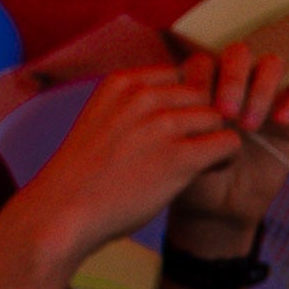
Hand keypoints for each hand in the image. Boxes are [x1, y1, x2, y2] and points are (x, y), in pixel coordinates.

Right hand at [11, 60, 265, 268]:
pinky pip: (228, 143)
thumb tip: (179, 104)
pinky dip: (225, 158)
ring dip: (214, 139)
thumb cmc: (82, 174)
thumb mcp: (102, 119)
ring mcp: (162, 125)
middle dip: (201, 120)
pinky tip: (208, 170)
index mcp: (122, 83)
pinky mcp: (179, 156)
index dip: (183, 103)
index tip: (172, 128)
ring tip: (199, 162)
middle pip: (202, 96)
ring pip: (217, 118)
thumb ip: (135, 106)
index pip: (179, 76)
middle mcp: (143, 97)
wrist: (61, 212)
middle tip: (191, 147)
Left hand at [160, 49, 288, 240]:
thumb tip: (203, 113)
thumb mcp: (179, 155)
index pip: (204, 61)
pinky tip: (282, 121)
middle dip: (233, 79)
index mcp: (202, 88)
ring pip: (272, 64)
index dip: (201, 79)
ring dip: (262, 89)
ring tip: (250, 125)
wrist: (218, 210)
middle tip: (226, 114)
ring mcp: (265, 99)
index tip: (195, 110)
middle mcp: (235, 87)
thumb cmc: (192, 179)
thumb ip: (186, 129)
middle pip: (239, 53)